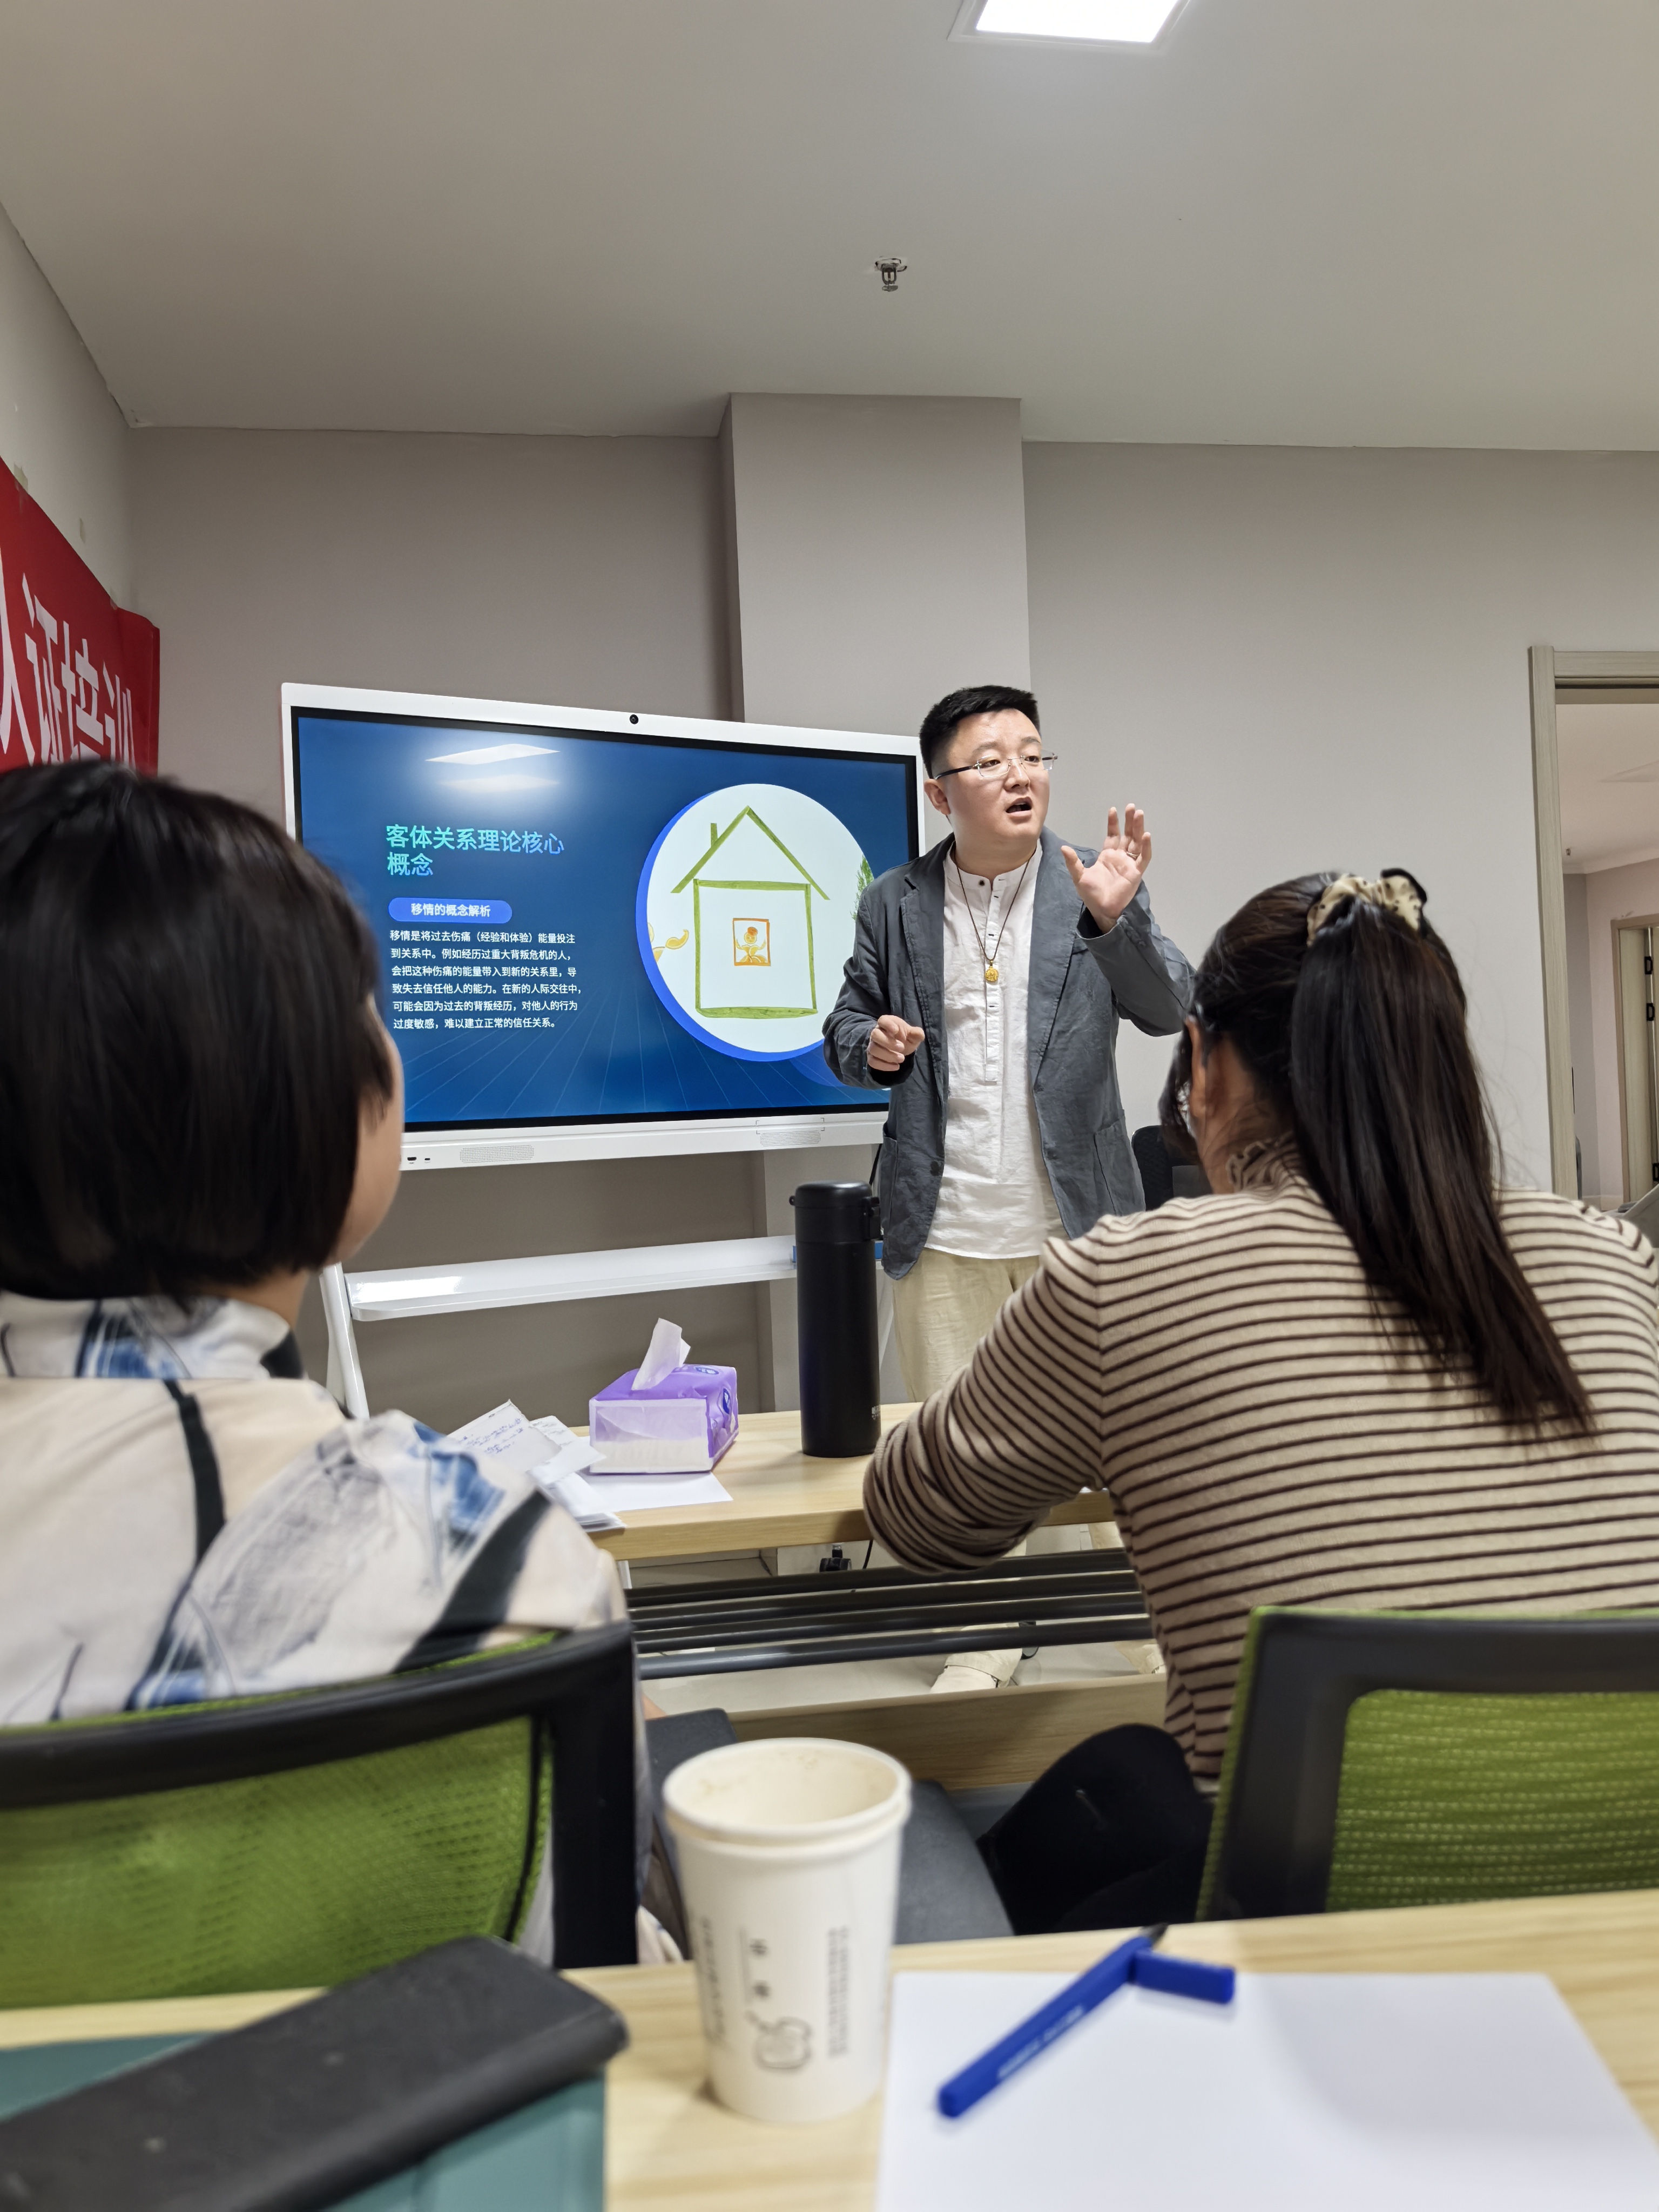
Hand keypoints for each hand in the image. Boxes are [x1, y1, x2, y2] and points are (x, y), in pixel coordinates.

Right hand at [867, 1013, 924, 1072]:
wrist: (899, 1047)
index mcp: (887, 1023)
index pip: (882, 1020)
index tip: (896, 1031)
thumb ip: (916, 1033)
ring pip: (873, 1049)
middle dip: (888, 1043)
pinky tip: (896, 1066)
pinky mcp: (872, 1056)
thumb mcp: (913, 1034)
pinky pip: (872, 1061)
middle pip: (875, 1035)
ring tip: (901, 1058)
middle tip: (902, 1048)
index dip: (888, 1025)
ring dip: (888, 1055)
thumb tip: (919, 1034)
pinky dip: (884, 1066)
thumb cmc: (905, 1037)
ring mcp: (872, 1045)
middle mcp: (877, 1032)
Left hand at [1061, 805, 1151, 930]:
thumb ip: (1073, 862)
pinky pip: (1143, 857)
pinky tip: (1145, 835)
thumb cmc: (1091, 895)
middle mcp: (1120, 857)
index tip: (1113, 810)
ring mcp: (1129, 864)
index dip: (1113, 823)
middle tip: (1131, 807)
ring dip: (1138, 829)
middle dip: (1129, 821)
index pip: (1112, 835)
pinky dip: (1145, 847)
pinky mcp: (1136, 872)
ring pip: (1136, 842)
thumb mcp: (1079, 876)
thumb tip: (1063, 847)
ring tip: (1139, 814)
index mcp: (1107, 856)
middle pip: (1127, 835)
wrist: (1101, 909)